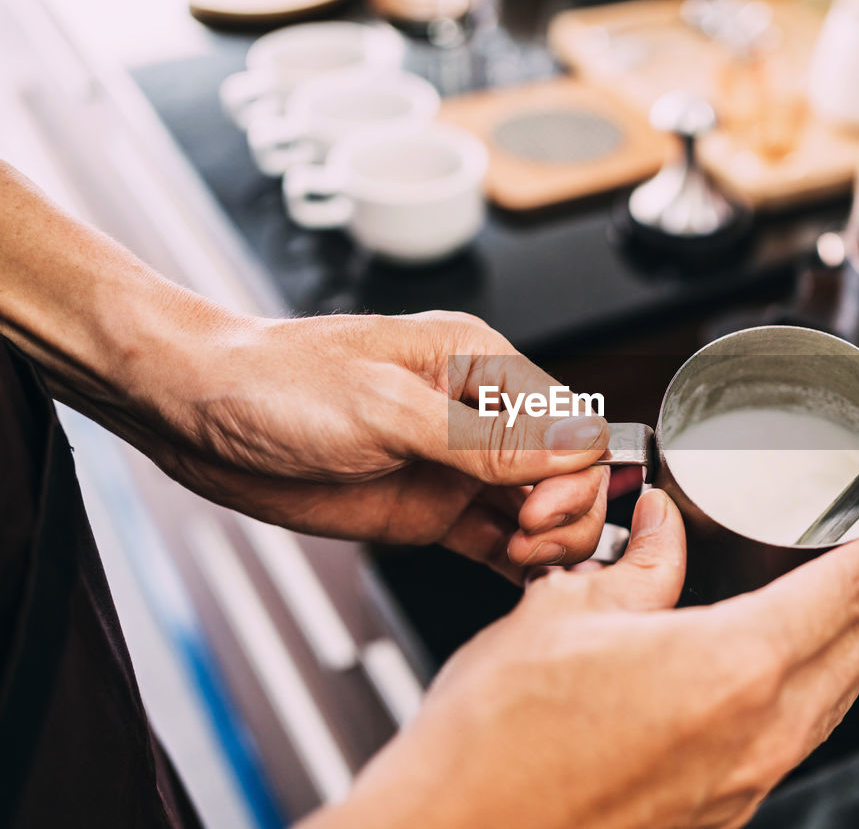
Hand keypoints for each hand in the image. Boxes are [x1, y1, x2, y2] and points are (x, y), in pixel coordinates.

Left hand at [0, 165, 611, 577]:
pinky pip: (497, 541)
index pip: (570, 422)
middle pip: (567, 471)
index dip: (572, 471)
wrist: (198, 414)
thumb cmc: (279, 383)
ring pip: (541, 511)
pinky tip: (521, 577)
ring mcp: (455, 469)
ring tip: (522, 560)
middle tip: (529, 539)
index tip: (538, 509)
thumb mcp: (388, 410)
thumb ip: (485, 441)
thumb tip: (576, 445)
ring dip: (550, 542)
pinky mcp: (430, 512)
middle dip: (567, 510)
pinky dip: (520, 563)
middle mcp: (477, 418)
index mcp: (479, 365)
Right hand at [309, 491, 858, 828]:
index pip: (841, 597)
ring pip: (829, 705)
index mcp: (730, 670)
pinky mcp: (713, 819)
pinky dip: (813, 699)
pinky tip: (795, 683)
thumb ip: (637, 566)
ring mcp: (739, 788)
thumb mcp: (566, 614)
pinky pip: (791, 743)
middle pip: (854, 654)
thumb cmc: (496, 743)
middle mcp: (754, 737)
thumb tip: (663, 527)